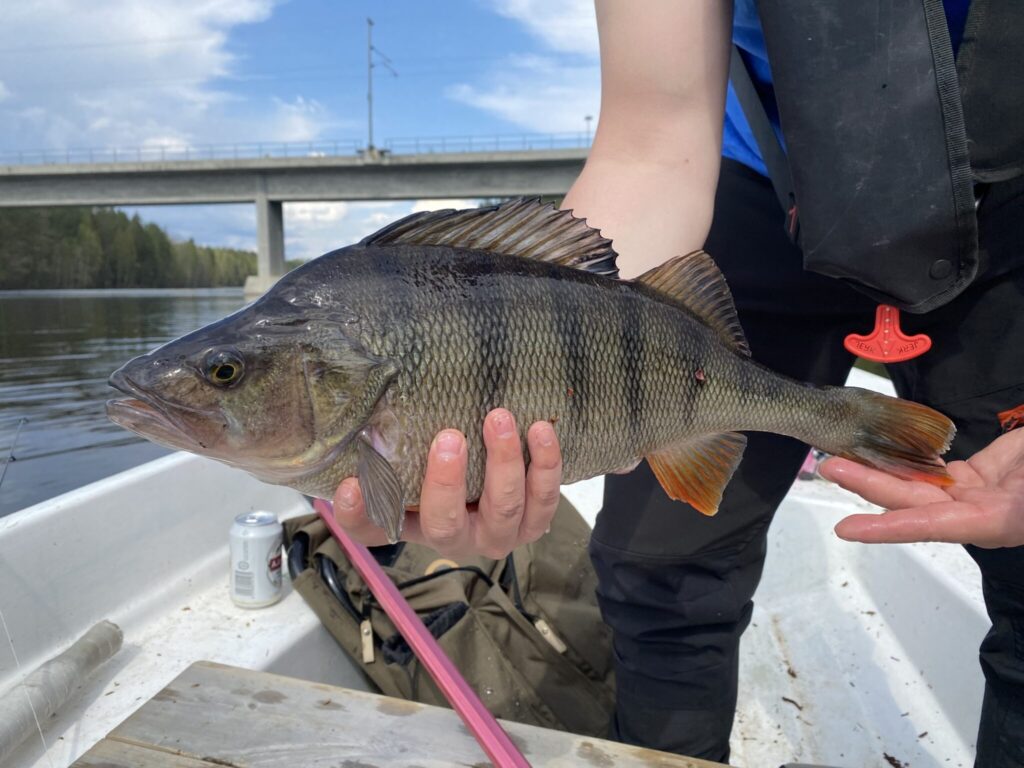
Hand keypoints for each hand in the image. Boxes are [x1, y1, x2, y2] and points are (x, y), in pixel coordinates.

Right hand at [332, 409, 562, 559]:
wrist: (501, 486)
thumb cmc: (447, 473)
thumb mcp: (413, 468)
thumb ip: (385, 459)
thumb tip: (354, 444)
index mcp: (415, 527)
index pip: (375, 530)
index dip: (360, 514)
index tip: (350, 486)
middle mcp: (456, 539)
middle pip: (446, 524)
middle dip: (447, 482)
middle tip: (448, 437)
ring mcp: (499, 534)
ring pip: (503, 509)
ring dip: (504, 464)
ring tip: (499, 418)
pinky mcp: (536, 519)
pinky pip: (545, 498)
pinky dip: (547, 464)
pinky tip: (541, 429)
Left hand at [818, 428, 1023, 547]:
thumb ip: (1005, 506)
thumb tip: (976, 506)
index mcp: (999, 523)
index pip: (933, 526)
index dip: (890, 528)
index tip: (848, 529)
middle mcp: (981, 513)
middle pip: (915, 500)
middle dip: (870, 485)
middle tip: (829, 466)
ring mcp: (980, 492)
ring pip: (921, 480)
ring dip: (882, 468)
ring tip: (841, 454)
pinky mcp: (983, 472)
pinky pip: (938, 464)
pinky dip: (910, 456)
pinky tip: (880, 446)